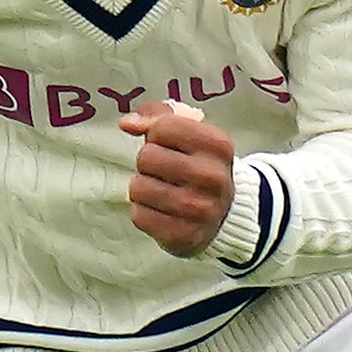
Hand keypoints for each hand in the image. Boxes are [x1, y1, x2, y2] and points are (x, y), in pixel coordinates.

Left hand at [120, 99, 236, 256]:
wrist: (226, 215)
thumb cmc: (200, 167)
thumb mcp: (192, 134)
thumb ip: (159, 116)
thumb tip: (126, 123)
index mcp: (218, 145)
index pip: (162, 127)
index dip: (157, 135)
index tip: (170, 146)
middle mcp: (212, 177)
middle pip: (146, 157)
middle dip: (148, 163)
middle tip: (166, 173)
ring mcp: (199, 209)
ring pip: (138, 187)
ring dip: (143, 189)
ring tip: (163, 192)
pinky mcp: (183, 235)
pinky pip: (139, 216)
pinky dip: (144, 213)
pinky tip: (162, 211)